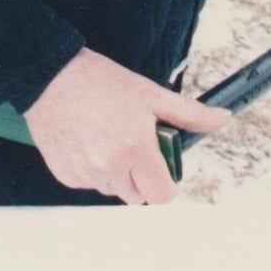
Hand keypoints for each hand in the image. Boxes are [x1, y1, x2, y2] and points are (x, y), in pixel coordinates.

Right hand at [23, 47, 229, 204]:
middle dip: (138, 175)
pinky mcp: (64, 173)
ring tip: (104, 138)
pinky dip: (89, 169)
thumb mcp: (148, 92)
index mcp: (135, 149)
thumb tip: (222, 118)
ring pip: (111, 189)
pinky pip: (87, 183)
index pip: (162, 196)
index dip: (163, 182)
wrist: (48, 74)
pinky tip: (85, 141)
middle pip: (137, 195)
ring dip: (113, 173)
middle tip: (129, 144)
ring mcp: (84, 172)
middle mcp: (109, 166)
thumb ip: (189, 112)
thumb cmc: (98, 80)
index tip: (157, 165)